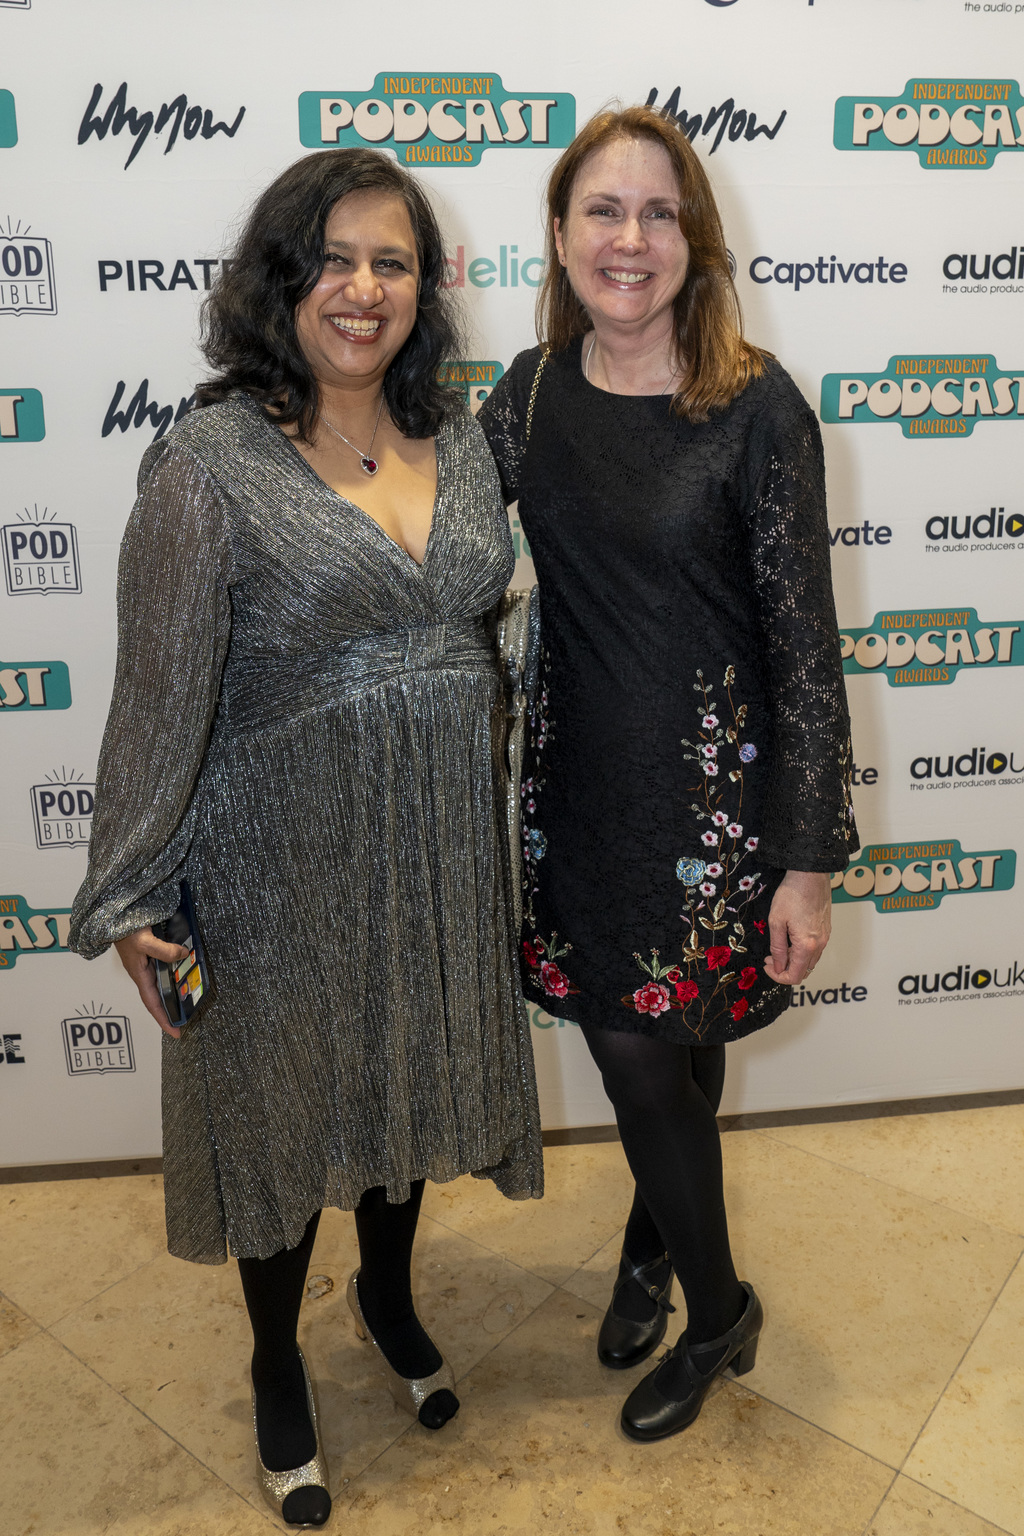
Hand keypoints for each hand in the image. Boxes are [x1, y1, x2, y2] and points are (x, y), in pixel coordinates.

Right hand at [114, 926, 189, 1038]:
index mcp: (139, 975)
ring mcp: (146, 963)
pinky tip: (185, 971)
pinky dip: (174, 972)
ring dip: (174, 991)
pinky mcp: (150, 954)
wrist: (117, 916)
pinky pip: (164, 968)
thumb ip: (164, 950)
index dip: (163, 1019)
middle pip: (158, 997)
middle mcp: (143, 972)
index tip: (175, 1033)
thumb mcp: (146, 941)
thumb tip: (183, 955)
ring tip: (189, 999)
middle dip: (170, 1010)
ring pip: (162, 982)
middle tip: (185, 1020)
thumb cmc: (125, 930)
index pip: (152, 1003)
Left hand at [763, 871, 831, 986]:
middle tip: (770, 957)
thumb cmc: (791, 894)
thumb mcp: (776, 922)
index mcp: (807, 945)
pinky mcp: (826, 929)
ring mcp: (825, 937)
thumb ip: (778, 948)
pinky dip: (802, 951)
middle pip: (804, 971)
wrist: (810, 874)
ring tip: (779, 947)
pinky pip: (815, 949)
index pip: (795, 976)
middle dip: (785, 968)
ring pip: (810, 961)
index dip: (778, 976)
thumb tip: (777, 967)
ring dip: (794, 960)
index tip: (767, 965)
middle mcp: (820, 944)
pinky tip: (791, 938)